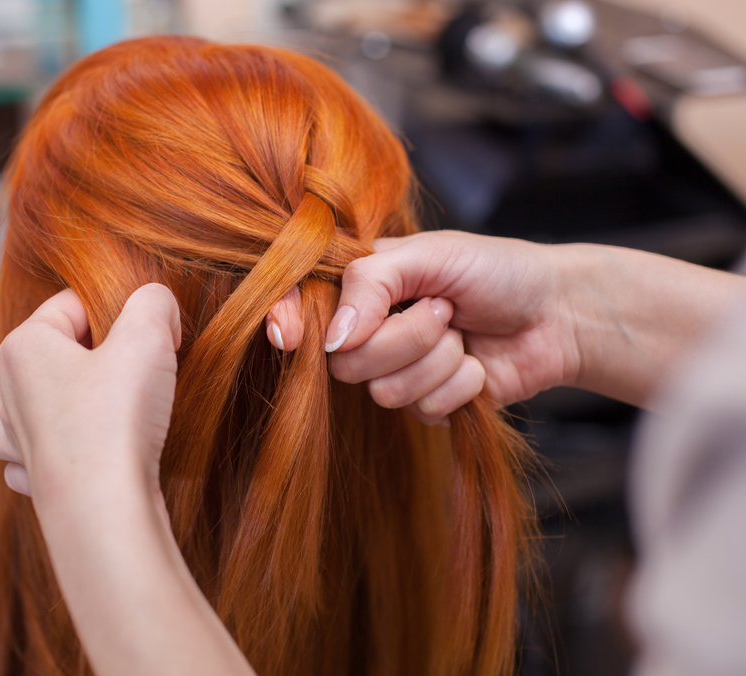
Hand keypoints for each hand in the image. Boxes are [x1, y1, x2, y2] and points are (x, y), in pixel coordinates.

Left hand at [0, 284, 181, 497]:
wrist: (107, 508)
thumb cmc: (117, 420)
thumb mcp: (149, 338)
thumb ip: (154, 304)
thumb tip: (157, 305)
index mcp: (23, 347)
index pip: (69, 305)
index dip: (118, 313)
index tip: (148, 335)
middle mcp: (5, 391)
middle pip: (26, 351)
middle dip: (68, 350)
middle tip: (113, 363)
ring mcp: (11, 440)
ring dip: (28, 403)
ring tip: (69, 405)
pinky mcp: (31, 479)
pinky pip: (20, 459)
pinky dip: (38, 456)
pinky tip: (71, 455)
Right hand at [265, 231, 579, 420]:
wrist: (557, 312)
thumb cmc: (495, 269)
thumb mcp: (429, 255)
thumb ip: (370, 285)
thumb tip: (332, 340)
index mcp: (360, 285)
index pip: (298, 303)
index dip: (284, 320)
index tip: (289, 336)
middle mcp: (369, 330)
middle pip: (345, 362)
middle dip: (405, 337)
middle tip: (442, 309)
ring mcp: (396, 370)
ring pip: (384, 391)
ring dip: (439, 360)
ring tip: (462, 333)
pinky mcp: (427, 403)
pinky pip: (423, 410)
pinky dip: (460, 385)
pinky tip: (476, 364)